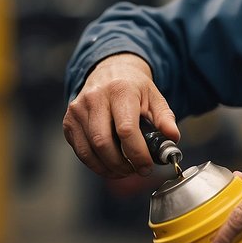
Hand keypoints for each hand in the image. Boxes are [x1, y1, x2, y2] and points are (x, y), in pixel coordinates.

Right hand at [63, 53, 179, 178]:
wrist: (109, 72)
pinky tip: (110, 166)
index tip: (147, 167)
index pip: (125, 129)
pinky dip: (96, 165)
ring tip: (125, 170)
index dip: (137, 154)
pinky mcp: (69, 122)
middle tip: (137, 170)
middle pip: (104, 143)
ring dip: (109, 168)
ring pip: (90, 150)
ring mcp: (78, 110)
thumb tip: (173, 138)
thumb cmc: (133, 88)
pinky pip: (80, 151)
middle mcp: (94, 98)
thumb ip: (165, 118)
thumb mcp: (154, 97)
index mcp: (119, 91)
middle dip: (122, 165)